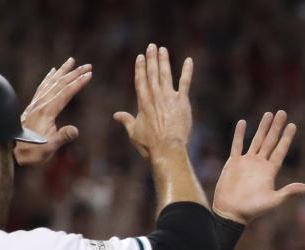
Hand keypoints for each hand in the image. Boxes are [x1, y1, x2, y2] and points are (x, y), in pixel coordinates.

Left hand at [14, 58, 92, 165]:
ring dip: (62, 71)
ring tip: (71, 61)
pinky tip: (53, 71)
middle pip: (60, 84)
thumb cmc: (33, 151)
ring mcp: (36, 103)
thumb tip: (75, 131)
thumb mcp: (50, 148)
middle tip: (88, 66)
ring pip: (51, 82)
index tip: (89, 75)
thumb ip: (62, 137)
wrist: (13, 152)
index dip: (78, 83)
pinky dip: (49, 77)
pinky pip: (42, 86)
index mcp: (47, 111)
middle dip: (75, 73)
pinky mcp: (33, 106)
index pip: (65, 93)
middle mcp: (41, 104)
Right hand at [113, 44, 192, 158]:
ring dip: (164, 60)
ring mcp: (169, 97)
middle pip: (152, 73)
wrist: (167, 148)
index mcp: (143, 102)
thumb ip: (126, 121)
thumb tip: (116, 115)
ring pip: (166, 74)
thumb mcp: (134, 132)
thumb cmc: (150, 144)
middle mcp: (155, 96)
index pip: (140, 80)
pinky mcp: (182, 101)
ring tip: (163, 49)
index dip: (140, 67)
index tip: (140, 57)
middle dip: (151, 58)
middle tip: (151, 46)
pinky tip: (188, 61)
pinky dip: (187, 71)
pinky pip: (185, 82)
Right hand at [213, 112, 304, 223]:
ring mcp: (246, 162)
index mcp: (270, 171)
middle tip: (283, 112)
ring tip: (268, 114)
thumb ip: (289, 192)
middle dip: (276, 127)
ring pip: (256, 140)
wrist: (231, 213)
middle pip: (270, 141)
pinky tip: (243, 123)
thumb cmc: (252, 210)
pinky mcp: (233, 163)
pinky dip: (239, 134)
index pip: (280, 150)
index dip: (287, 138)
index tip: (293, 125)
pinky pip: (237, 145)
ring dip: (262, 127)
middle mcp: (260, 164)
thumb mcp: (273, 201)